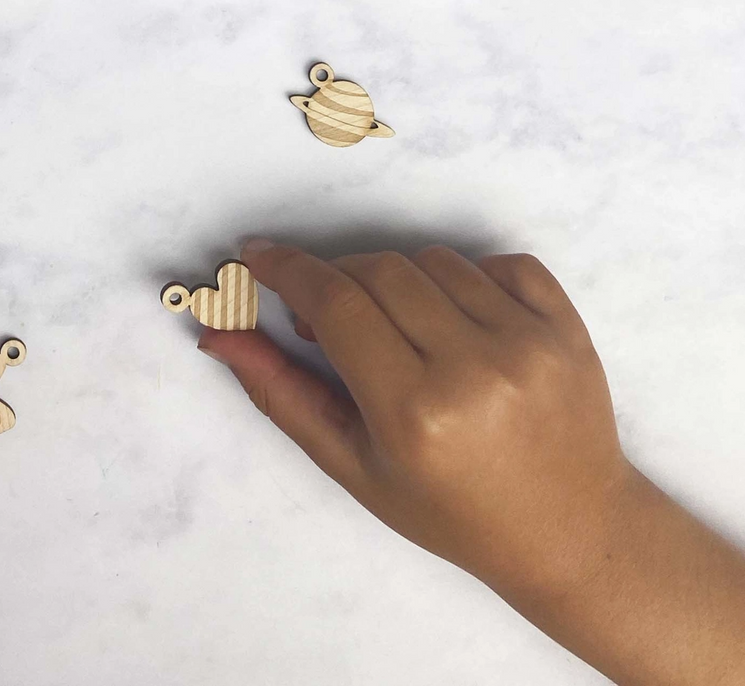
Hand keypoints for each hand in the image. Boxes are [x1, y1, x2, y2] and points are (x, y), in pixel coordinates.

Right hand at [197, 241, 744, 685]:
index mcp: (415, 412)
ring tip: (396, 329)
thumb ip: (280, 393)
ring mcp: (529, 344)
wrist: (572, 533)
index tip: (258, 257)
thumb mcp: (353, 464)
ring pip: (432, 260)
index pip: (335, 303)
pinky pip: (497, 262)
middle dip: (336, 277)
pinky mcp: (566, 327)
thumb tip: (217, 334)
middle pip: (377, 269)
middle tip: (322, 312)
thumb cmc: (451, 510)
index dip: (287, 269)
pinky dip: (465, 277)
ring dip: (397, 279)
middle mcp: (475, 369)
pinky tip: (455, 320)